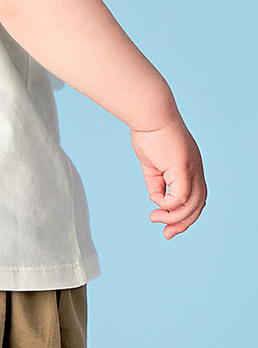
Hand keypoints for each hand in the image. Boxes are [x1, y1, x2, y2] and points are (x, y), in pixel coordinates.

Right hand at [131, 117, 205, 238]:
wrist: (149, 113)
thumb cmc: (149, 132)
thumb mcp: (152, 165)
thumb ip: (156, 182)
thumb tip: (157, 200)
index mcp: (191, 168)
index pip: (196, 198)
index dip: (185, 215)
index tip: (167, 225)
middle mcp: (196, 170)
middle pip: (198, 206)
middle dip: (183, 223)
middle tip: (166, 234)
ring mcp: (192, 169)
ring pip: (191, 205)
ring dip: (174, 217)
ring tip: (155, 219)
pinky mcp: (183, 168)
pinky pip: (181, 197)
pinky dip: (169, 205)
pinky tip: (157, 204)